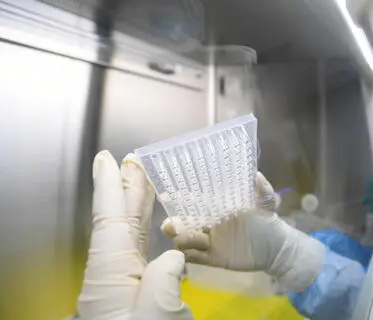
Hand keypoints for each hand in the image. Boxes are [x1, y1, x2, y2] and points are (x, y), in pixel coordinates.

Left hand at [77, 151, 192, 319]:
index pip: (109, 218)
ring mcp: (122, 286)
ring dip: (140, 207)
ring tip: (149, 182)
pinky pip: (141, 255)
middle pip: (119, 221)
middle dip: (127, 189)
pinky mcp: (135, 297)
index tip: (106, 158)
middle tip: (135, 160)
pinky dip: (148, 232)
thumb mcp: (158, 310)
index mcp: (111, 271)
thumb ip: (166, 275)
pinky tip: (162, 227)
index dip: (109, 185)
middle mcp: (113, 274)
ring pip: (131, 237)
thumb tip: (176, 256)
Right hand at [162, 173, 324, 291]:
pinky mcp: (213, 259)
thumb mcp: (267, 204)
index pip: (196, 204)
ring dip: (180, 240)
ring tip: (181, 241)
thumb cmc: (269, 222)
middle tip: (171, 225)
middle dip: (174, 224)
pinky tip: (185, 254)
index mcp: (219, 209)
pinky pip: (195, 257)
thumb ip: (263, 190)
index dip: (182, 202)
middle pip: (185, 223)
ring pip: (186, 240)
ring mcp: (211, 242)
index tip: (170, 198)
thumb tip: (256, 174)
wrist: (276, 248)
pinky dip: (186, 256)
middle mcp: (211, 224)